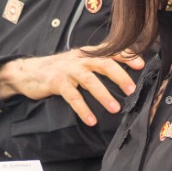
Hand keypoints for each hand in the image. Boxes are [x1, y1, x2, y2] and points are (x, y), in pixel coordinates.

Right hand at [0, 48, 144, 125]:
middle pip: (103, 63)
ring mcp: (68, 70)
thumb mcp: (79, 62)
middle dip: (119, 75)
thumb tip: (121, 72)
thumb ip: (97, 63)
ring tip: (115, 108)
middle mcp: (80, 59)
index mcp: (87, 53)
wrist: (29, 72)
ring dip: (103, 95)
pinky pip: (73, 97)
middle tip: (131, 90)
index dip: (127, 55)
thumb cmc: (59, 69)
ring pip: (89, 80)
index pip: (111, 50)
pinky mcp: (57, 83)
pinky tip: (91, 120)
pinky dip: (83, 109)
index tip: (142, 64)